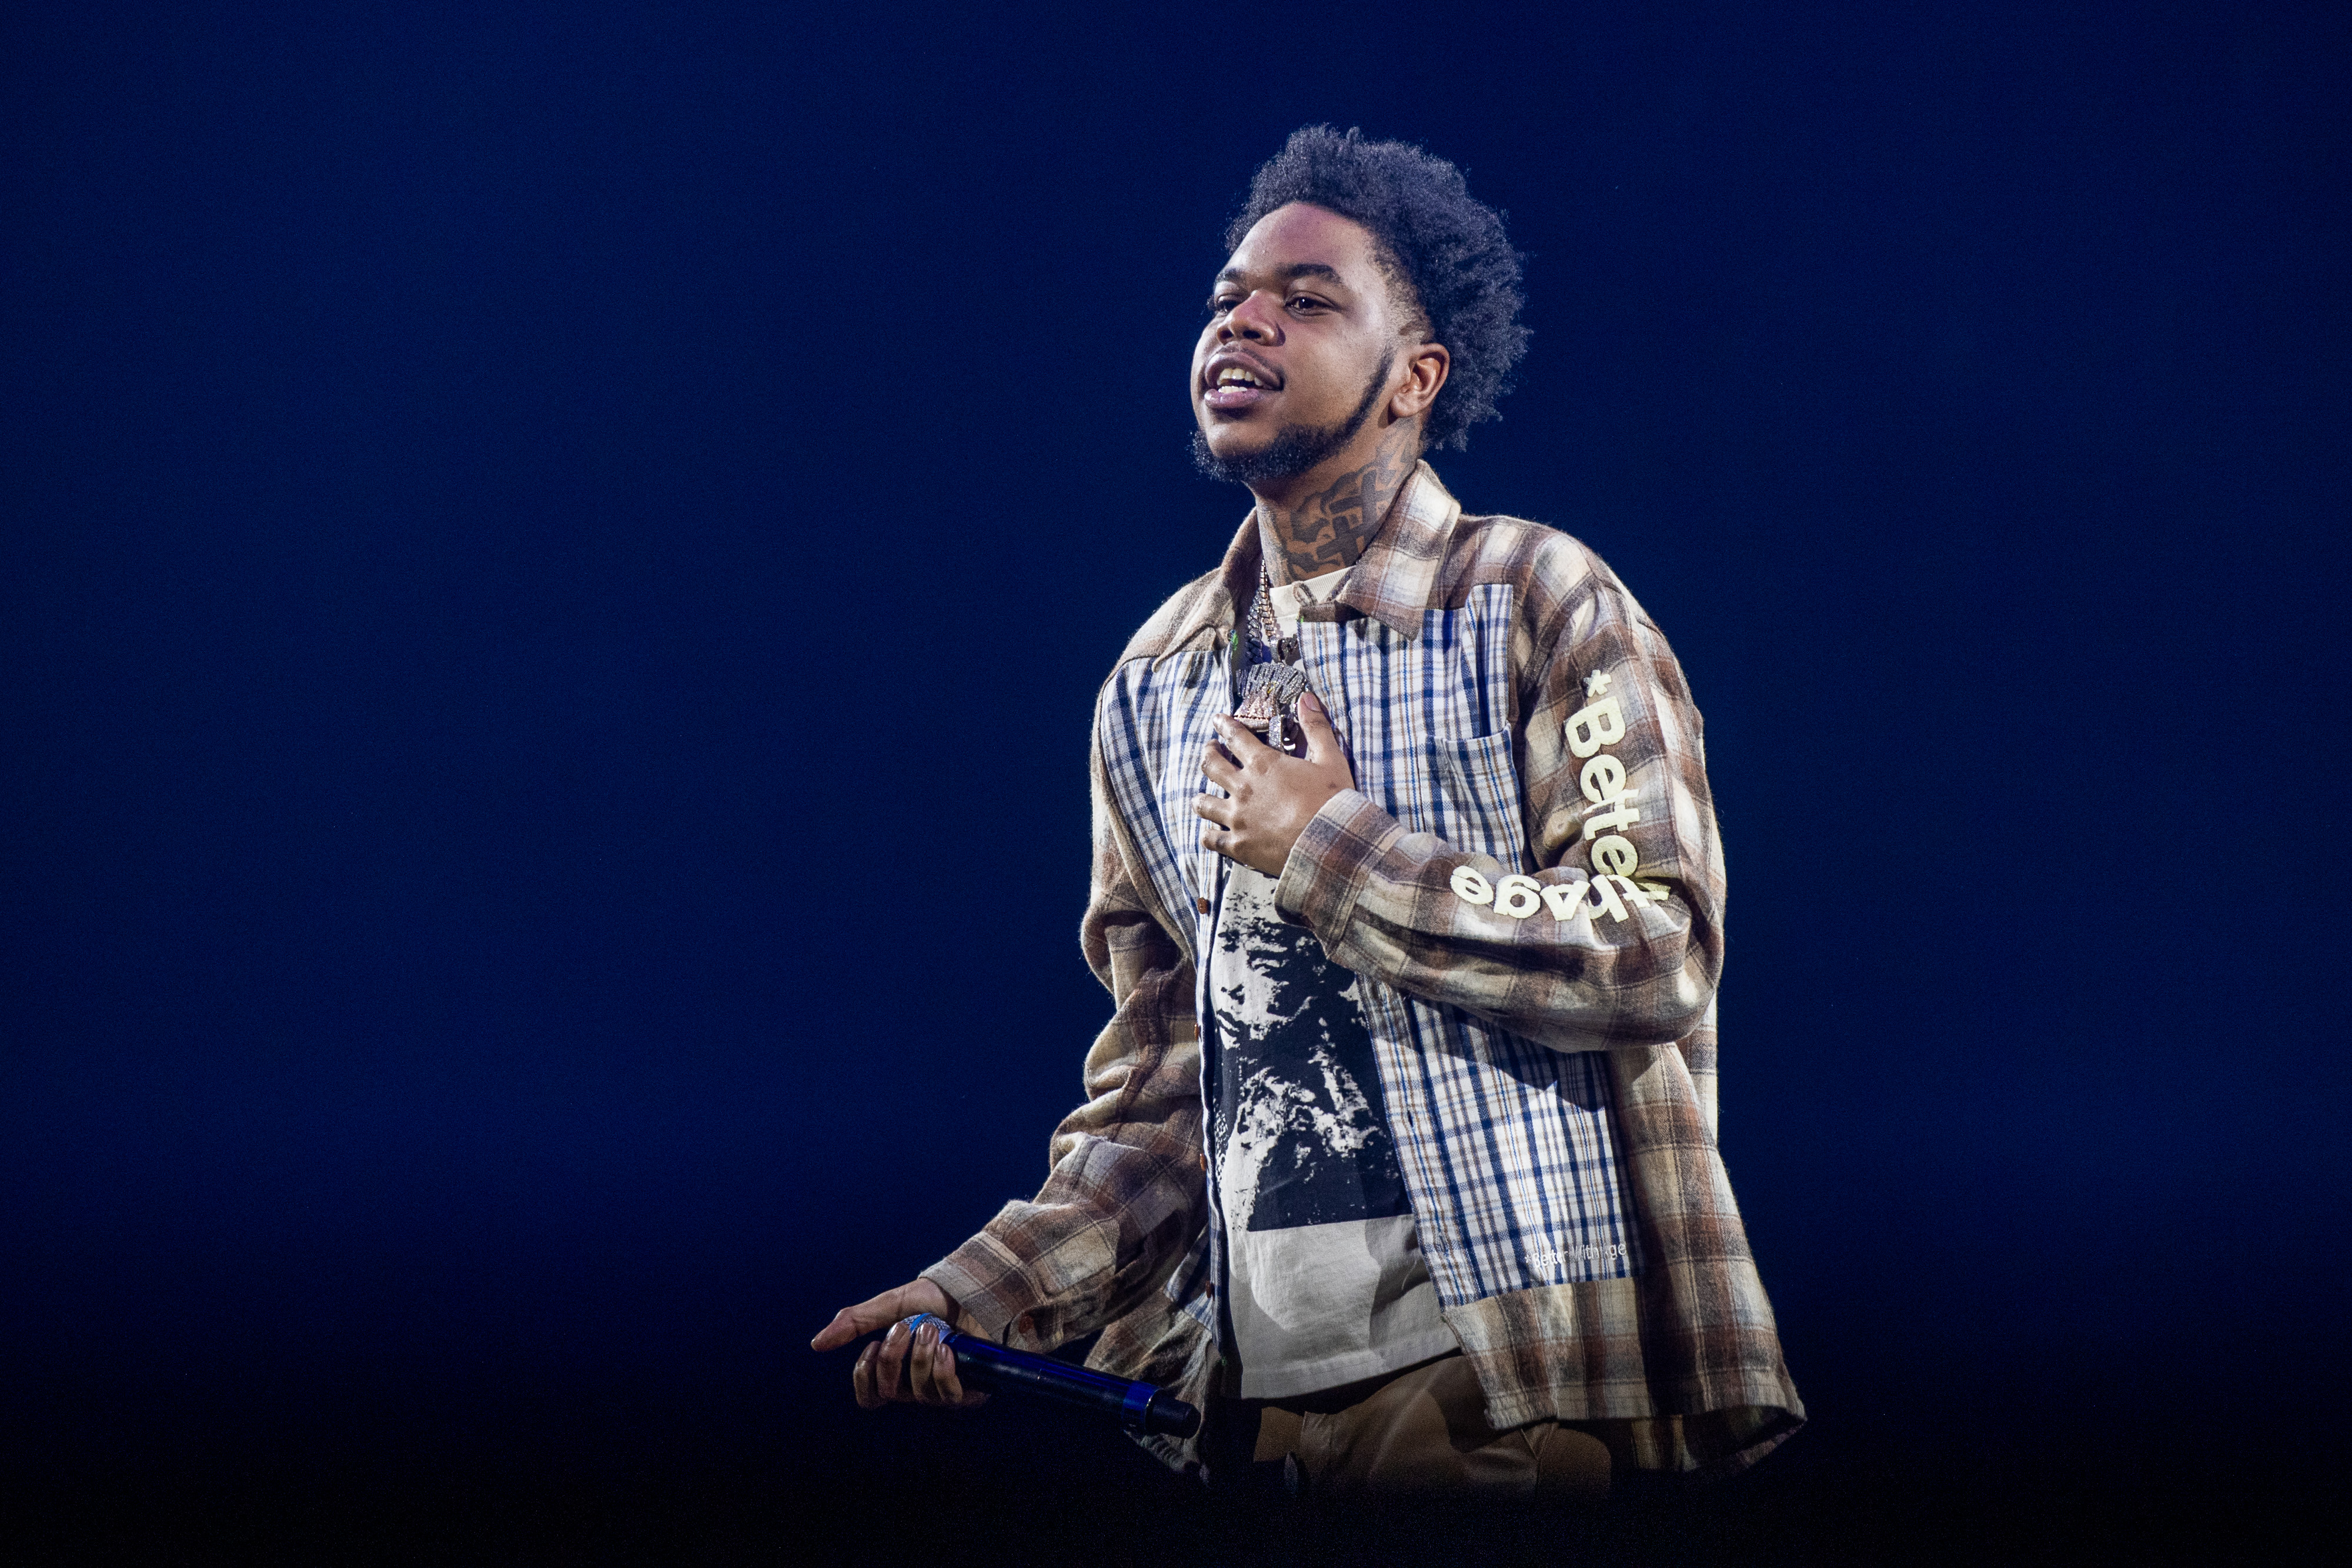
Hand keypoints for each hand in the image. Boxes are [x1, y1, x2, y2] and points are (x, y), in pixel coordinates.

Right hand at [810, 1278, 988, 1410]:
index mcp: (896, 1370)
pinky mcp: (967, 1391)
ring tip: (931, 1329)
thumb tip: (817, 1343)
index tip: (872, 1347)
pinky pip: (948, 1395)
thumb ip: (855, 1322)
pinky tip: (946, 1348)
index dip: (865, 1377)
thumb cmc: (933, 1300)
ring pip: (919, 1393)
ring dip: (920, 1357)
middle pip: (889, 1393)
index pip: (869, 1397)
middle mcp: (916, 1386)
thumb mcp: (890, 1305)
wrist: (973, 1289)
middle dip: (892, 1358)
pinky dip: (943, 1370)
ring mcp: (941, 1390)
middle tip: (905, 1328)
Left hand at [1194, 690, 1355, 876]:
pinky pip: (1211, 839)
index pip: (1235, 736)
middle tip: (1209, 750)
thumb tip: (1307, 697)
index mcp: (1263, 764)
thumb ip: (1316, 727)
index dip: (1224, 725)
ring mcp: (1238, 818)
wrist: (1331, 845)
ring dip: (1201, 797)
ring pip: (1204, 804)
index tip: (1217, 720)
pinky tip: (1208, 834)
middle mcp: (1244, 788)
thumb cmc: (1333, 802)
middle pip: (1212, 766)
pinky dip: (1208, 835)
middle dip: (1208, 754)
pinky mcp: (1238, 845)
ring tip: (1200, 796)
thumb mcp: (1331, 758)